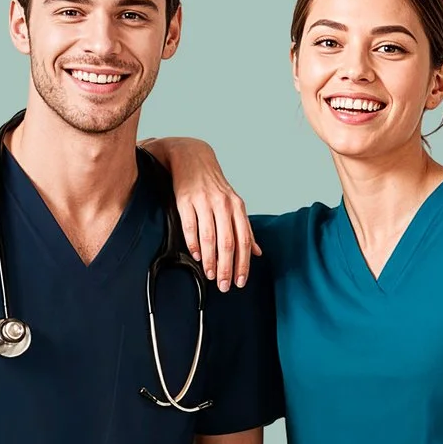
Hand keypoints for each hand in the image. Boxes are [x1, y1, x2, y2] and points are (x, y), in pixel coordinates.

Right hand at [146, 136, 258, 290]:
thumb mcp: (234, 204)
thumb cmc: (214, 185)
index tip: (240, 281)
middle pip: (228, 243)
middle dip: (227, 267)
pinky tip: (196, 257)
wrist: (192, 157)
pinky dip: (193, 244)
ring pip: (209, 238)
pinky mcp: (185, 200)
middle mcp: (223, 204)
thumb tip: (257, 253)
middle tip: (225, 285)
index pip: (244, 241)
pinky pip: (190, 227)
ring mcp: (203, 201)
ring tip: (211, 275)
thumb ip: (245, 229)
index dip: (243, 264)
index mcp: (237, 207)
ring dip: (210, 260)